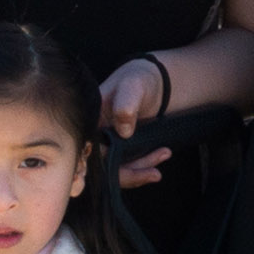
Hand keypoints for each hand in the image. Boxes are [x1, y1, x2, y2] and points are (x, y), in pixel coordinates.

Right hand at [97, 53, 172, 185]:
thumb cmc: (137, 79)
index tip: (126, 171)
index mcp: (89, 121)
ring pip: (117, 168)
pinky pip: (128, 164)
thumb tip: (124, 131)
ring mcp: (107, 143)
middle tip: (154, 173)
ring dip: (141, 169)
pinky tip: (162, 154)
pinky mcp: (120, 148)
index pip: (89, 151)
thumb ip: (126, 105)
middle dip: (129, 173)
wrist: (151, 81)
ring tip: (164, 154)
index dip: (104, 165)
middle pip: (103, 165)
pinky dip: (145, 165)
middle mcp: (94, 135)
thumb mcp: (132, 87)